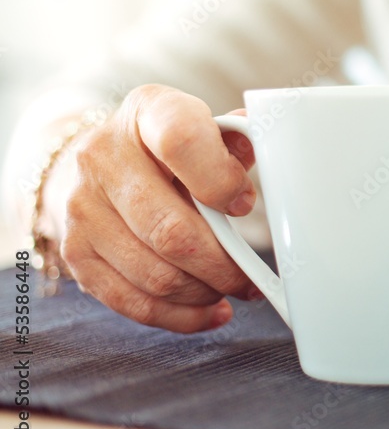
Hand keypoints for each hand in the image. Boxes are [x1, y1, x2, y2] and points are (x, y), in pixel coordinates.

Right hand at [44, 84, 257, 331]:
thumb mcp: (203, 128)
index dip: (221, 180)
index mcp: (147, 112)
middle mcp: (103, 155)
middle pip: (171, 230)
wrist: (97, 162)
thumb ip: (238, 141)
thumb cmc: (169, 149)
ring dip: (204, 292)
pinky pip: (132, 302)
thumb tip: (272, 152)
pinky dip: (180, 316)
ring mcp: (82, 206)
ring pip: (155, 274)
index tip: (245, 205)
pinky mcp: (76, 252)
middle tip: (249, 276)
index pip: (182, 140)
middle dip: (222, 265)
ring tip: (228, 289)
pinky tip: (208, 311)